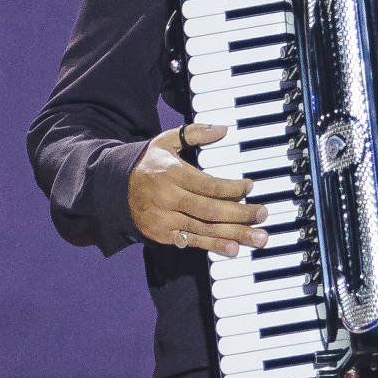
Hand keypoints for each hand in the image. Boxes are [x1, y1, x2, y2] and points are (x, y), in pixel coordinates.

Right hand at [127, 123, 267, 257]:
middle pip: (211, 210)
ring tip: (259, 237)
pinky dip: (214, 246)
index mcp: (171, 174)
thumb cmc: (147, 164)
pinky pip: (192, 241)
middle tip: (264, 214)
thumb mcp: (165, 142)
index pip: (209, 185)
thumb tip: (222, 129)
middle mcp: (167, 198)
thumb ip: (194, 134)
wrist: (114, 188)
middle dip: (241, 214)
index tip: (250, 187)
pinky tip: (234, 248)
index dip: (233, 188)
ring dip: (235, 234)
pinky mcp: (161, 234)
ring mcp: (164, 218)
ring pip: (205, 228)